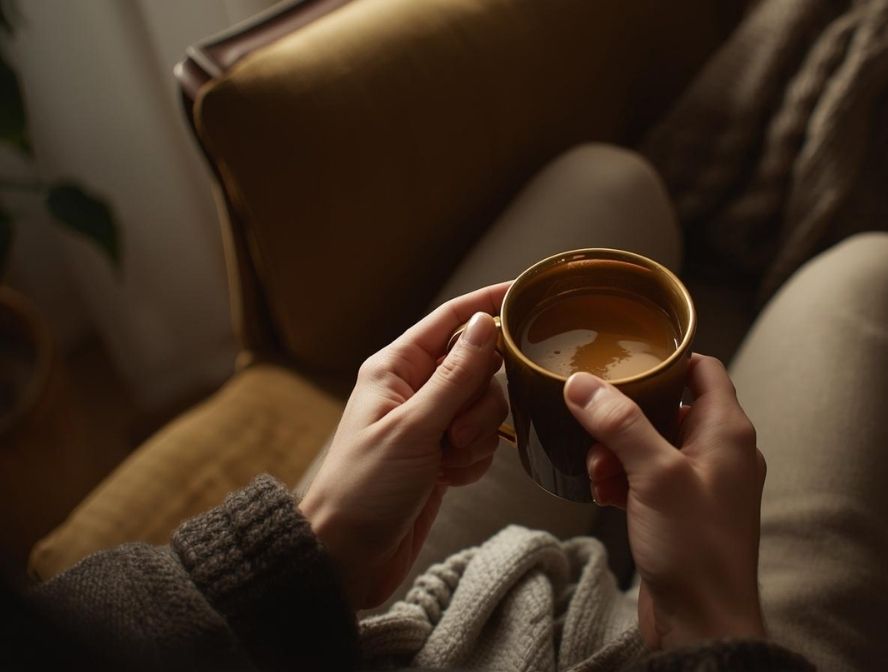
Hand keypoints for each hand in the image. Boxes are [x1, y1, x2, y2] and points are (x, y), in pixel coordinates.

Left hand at [300, 282, 510, 608]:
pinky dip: (474, 461)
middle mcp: (414, 389)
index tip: (527, 293)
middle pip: (479, 368)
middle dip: (479, 403)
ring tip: (447, 461)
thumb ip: (456, 375)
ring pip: (486, 408)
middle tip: (454, 434)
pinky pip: (482, 443)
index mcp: (396, 368)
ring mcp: (429, 423)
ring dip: (477, 437)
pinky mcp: (441, 455)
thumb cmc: (364, 489)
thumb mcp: (414, 427)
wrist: (348, 556)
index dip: (489, 305)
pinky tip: (450, 479)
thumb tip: (486, 324)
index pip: (452, 320)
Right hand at [563, 354, 766, 649]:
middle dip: (626, 417)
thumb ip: (620, 423)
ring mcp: (703, 484)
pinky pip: (650, 479)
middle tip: (595, 430)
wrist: (703, 622)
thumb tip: (584, 384)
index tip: (626, 360)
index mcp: (728, 431)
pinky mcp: (683, 513)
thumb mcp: (655, 474)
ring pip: (654, 446)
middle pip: (670, 408)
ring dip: (620, 451)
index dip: (667, 360)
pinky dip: (625, 479)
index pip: (703, 370)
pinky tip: (603, 492)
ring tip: (597, 470)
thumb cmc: (696, 548)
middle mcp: (721, 452)